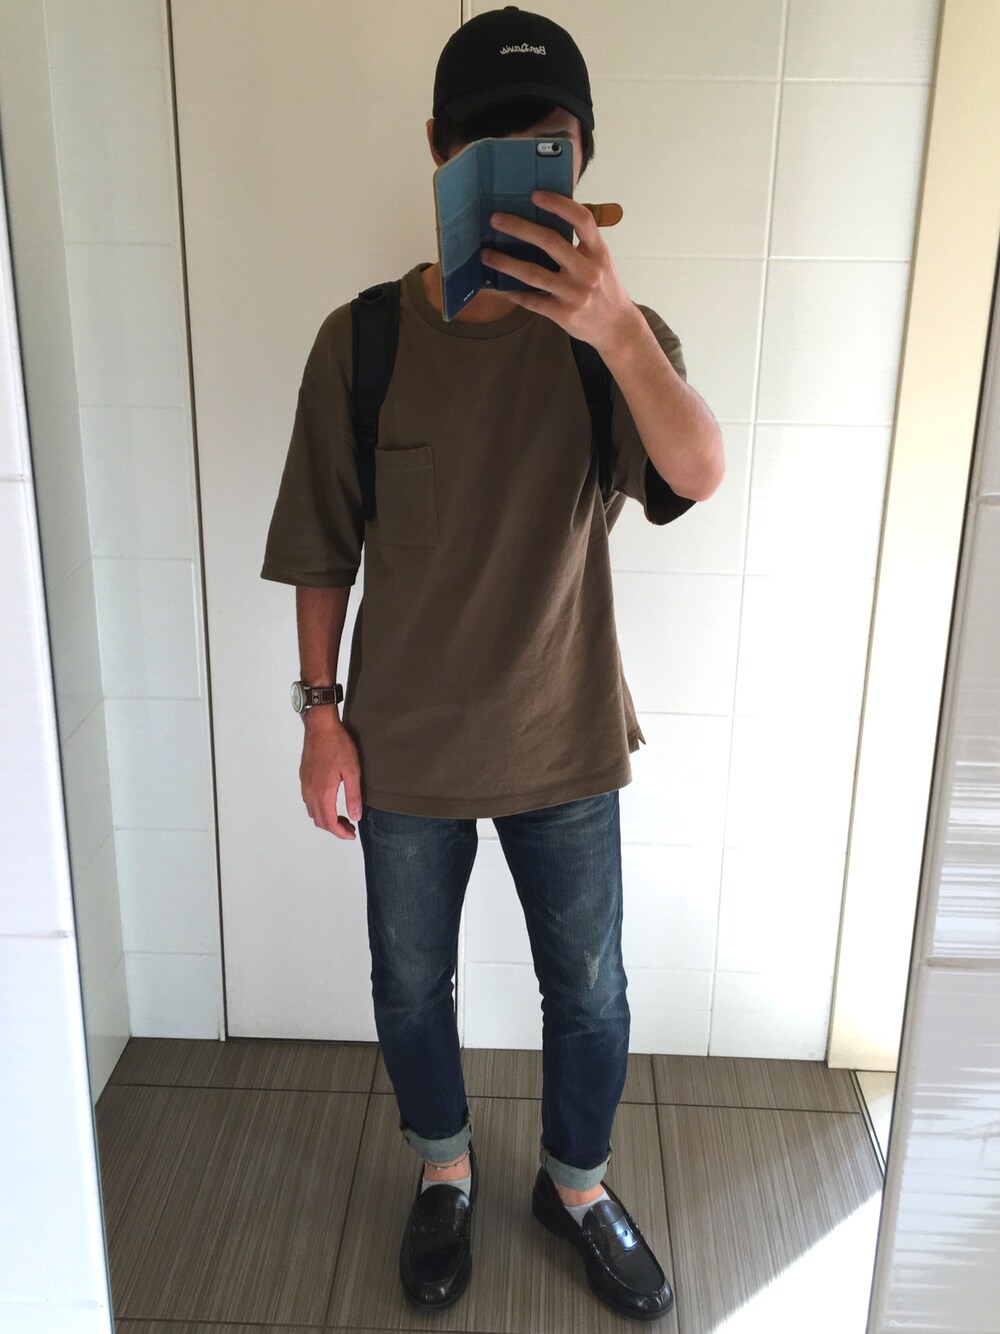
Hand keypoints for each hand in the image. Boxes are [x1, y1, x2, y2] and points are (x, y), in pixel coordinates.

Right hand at [300, 715, 362, 839]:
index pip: (329, 822)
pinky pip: (308, 801)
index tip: (351, 834)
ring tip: (342, 817)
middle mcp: (311, 791)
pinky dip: (319, 808)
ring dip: (326, 819)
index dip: (340, 833)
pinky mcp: (304, 777)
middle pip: (319, 820)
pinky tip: (331, 802)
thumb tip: (356, 816)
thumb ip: (353, 796)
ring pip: (312, 812)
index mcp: (323, 792)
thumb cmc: (338, 745)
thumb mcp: (352, 771)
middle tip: (350, 827)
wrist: (320, 726)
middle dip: (334, 828)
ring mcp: (305, 784)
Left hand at [480, 190, 637, 350]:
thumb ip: (581, 244)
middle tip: (496, 219)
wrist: (617, 327)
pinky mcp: (563, 314)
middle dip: (519, 228)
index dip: (559, 204)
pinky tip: (499, 286)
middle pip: (550, 242)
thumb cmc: (605, 289)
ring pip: (533, 274)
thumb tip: (546, 220)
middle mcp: (587, 271)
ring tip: (486, 254)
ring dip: (506, 262)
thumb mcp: (601, 261)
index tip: (536, 195)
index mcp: (598, 252)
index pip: (582, 220)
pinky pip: (532, 301)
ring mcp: (575, 294)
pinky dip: (514, 292)